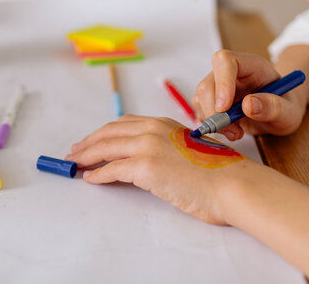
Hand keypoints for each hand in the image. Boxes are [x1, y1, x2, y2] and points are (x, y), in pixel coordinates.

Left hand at [67, 114, 257, 225]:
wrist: (233, 184)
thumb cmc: (218, 174)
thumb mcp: (187, 152)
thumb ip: (166, 150)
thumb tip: (146, 163)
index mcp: (164, 124)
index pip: (124, 124)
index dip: (104, 132)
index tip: (93, 140)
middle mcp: (153, 130)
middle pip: (109, 133)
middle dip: (88, 143)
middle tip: (75, 152)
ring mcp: (148, 146)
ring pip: (105, 148)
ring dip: (86, 157)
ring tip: (75, 165)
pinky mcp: (145, 167)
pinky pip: (112, 170)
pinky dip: (98, 175)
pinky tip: (91, 179)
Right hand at [193, 50, 305, 139]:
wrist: (278, 113)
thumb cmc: (285, 107)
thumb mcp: (290, 112)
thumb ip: (275, 107)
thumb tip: (249, 105)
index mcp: (251, 65)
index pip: (226, 61)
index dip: (222, 83)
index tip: (224, 107)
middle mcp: (231, 72)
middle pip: (207, 83)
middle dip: (214, 111)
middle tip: (233, 130)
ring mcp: (217, 85)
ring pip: (200, 98)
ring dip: (213, 121)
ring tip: (236, 132)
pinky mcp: (210, 99)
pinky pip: (200, 110)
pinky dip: (211, 124)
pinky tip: (229, 130)